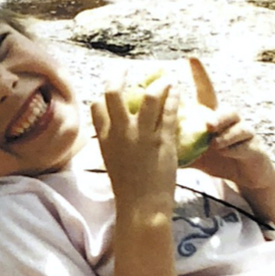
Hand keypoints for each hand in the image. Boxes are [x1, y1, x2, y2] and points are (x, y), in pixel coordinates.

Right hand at [92, 74, 179, 222]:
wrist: (142, 206)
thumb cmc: (128, 188)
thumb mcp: (112, 162)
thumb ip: (112, 143)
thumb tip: (115, 133)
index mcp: (105, 138)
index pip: (97, 106)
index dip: (104, 95)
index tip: (113, 89)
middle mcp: (120, 132)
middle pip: (114, 93)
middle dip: (120, 75)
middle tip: (127, 69)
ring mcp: (142, 135)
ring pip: (150, 97)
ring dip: (158, 84)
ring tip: (165, 79)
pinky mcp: (163, 140)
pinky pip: (170, 112)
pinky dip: (174, 98)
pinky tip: (177, 92)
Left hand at [184, 57, 274, 192]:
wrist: (245, 178)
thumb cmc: (217, 160)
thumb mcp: (194, 153)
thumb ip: (178, 144)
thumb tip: (149, 139)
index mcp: (213, 118)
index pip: (206, 93)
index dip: (200, 76)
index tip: (191, 58)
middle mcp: (230, 122)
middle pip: (227, 109)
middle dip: (218, 115)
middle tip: (207, 124)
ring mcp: (244, 134)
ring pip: (239, 126)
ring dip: (226, 133)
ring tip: (214, 142)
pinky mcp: (254, 148)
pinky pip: (246, 144)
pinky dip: (234, 148)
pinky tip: (225, 152)